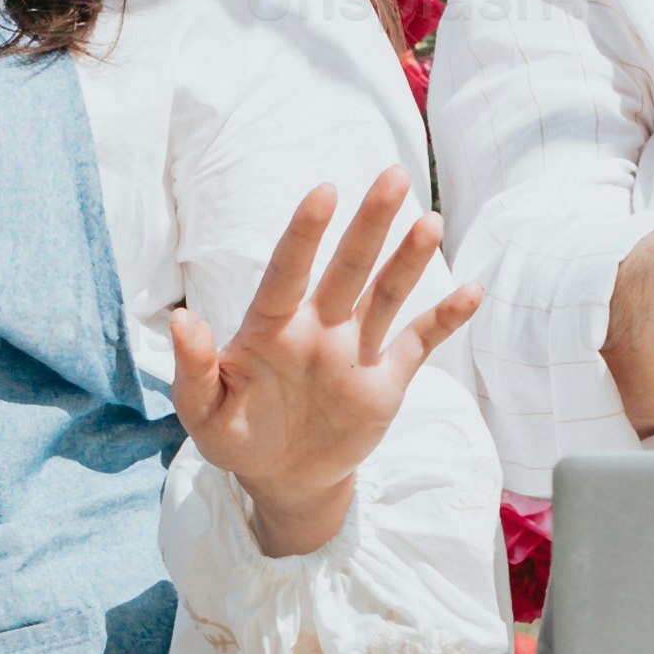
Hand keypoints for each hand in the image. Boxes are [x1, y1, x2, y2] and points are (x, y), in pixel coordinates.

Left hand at [171, 171, 487, 555]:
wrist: (283, 479)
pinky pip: (420, 342)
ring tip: (431, 223)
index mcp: (271, 327)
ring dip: (409, 260)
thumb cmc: (236, 438)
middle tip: (394, 175)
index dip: (305, 234)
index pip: (288, 271)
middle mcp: (317, 326)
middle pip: (348, 267)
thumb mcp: (203, 414)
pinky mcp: (385, 379)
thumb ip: (194, 369)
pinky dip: (446, 319)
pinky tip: (473, 291)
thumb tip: (180, 320)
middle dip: (370, 224)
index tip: (324, 192)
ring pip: (385, 294)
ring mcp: (354, 349)